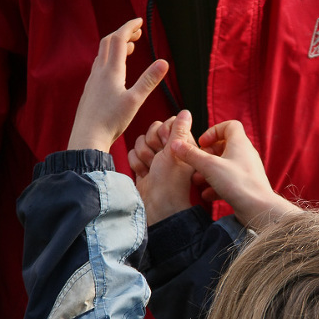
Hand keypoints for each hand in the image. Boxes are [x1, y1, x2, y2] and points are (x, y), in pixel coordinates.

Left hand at [67, 18, 168, 151]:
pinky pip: (100, 66)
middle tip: (137, 32)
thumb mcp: (135, 101)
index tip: (139, 21)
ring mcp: (93, 81)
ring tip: (130, 48)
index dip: (129, 27)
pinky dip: (110, 59)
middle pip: (109, 43)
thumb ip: (149, 80)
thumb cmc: (111, 121)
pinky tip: (116, 70)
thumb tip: (164, 62)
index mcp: (111, 71)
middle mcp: (99, 72)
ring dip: (116, 46)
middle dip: (123, 33)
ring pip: (103, 54)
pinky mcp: (90, 91)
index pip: (119, 39)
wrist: (87, 137)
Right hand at [132, 110, 196, 225]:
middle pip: (152, 130)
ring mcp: (155, 160)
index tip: (166, 143)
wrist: (156, 207)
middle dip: (151, 144)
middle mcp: (170, 151)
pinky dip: (137, 164)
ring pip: (140, 142)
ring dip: (143, 155)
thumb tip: (186, 112)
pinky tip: (144, 175)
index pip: (168, 122)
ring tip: (151, 168)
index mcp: (184, 144)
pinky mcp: (143, 168)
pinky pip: (133, 154)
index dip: (163, 131)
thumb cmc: (171, 180)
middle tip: (157, 158)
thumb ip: (179, 129)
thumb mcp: (177, 151)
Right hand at [170, 120, 299, 229]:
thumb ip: (191, 155)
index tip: (202, 143)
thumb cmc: (238, 184)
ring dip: (209, 171)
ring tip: (197, 180)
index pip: (229, 125)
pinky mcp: (245, 185)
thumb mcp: (209, 166)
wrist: (258, 209)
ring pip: (224, 165)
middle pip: (224, 146)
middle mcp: (245, 154)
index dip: (213, 131)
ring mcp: (246, 170)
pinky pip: (229, 180)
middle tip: (197, 162)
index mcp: (240, 143)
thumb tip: (175, 144)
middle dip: (207, 154)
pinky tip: (207, 195)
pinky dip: (216, 185)